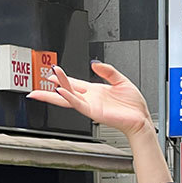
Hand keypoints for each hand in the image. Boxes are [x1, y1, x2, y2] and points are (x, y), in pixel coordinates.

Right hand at [26, 61, 154, 138]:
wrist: (141, 119)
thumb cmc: (133, 105)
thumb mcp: (120, 80)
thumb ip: (107, 70)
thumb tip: (94, 63)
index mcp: (95, 91)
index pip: (74, 83)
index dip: (62, 78)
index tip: (51, 72)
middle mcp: (91, 99)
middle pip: (66, 91)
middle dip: (51, 87)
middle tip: (40, 81)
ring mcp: (91, 106)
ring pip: (69, 96)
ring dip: (59, 86)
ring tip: (51, 77)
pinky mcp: (94, 112)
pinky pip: (78, 104)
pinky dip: (69, 97)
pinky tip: (61, 92)